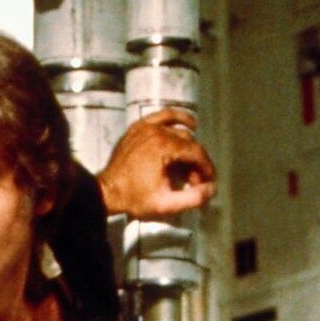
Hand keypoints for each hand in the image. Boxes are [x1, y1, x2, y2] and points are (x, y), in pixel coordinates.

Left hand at [97, 108, 216, 220]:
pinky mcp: (138, 127)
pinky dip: (177, 118)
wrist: (107, 192)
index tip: (209, 180)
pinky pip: (163, 116)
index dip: (206, 168)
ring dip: (188, 146)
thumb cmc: (133, 198)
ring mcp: (146, 127)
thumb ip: (192, 199)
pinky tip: (190, 124)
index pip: (196, 152)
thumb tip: (212, 189)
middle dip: (195, 162)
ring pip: (179, 131)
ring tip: (189, 164)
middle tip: (194, 181)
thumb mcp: (165, 204)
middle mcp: (156, 132)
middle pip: (188, 143)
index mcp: (163, 147)